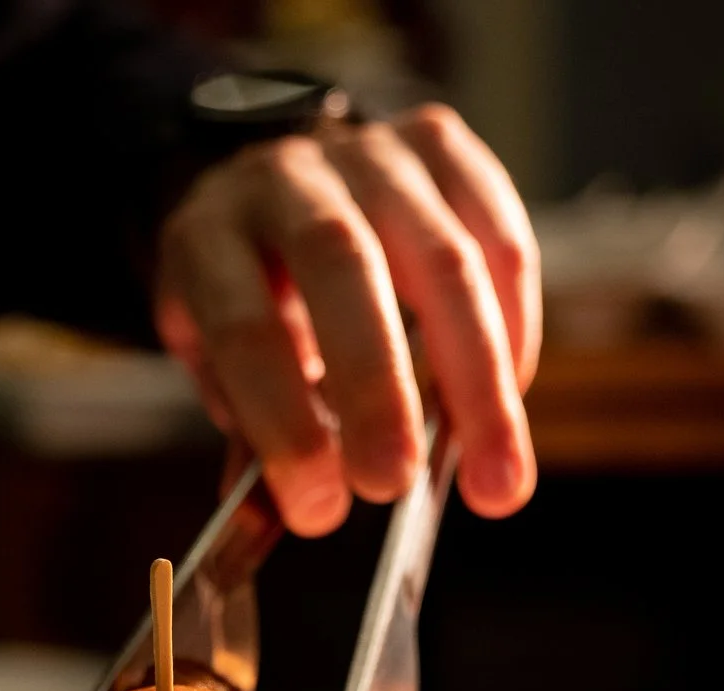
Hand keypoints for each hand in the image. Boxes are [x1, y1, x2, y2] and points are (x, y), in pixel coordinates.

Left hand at [155, 103, 539, 537]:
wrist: (273, 194)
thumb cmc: (254, 301)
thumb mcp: (222, 366)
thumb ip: (260, 434)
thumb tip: (305, 512)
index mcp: (208, 236)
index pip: (243, 325)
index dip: (282, 420)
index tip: (318, 507)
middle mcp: (285, 176)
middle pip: (342, 264)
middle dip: (376, 386)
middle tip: (396, 483)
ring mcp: (371, 151)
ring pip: (443, 257)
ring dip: (477, 381)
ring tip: (496, 480)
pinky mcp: (443, 146)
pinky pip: (501, 236)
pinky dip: (515, 326)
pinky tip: (510, 394)